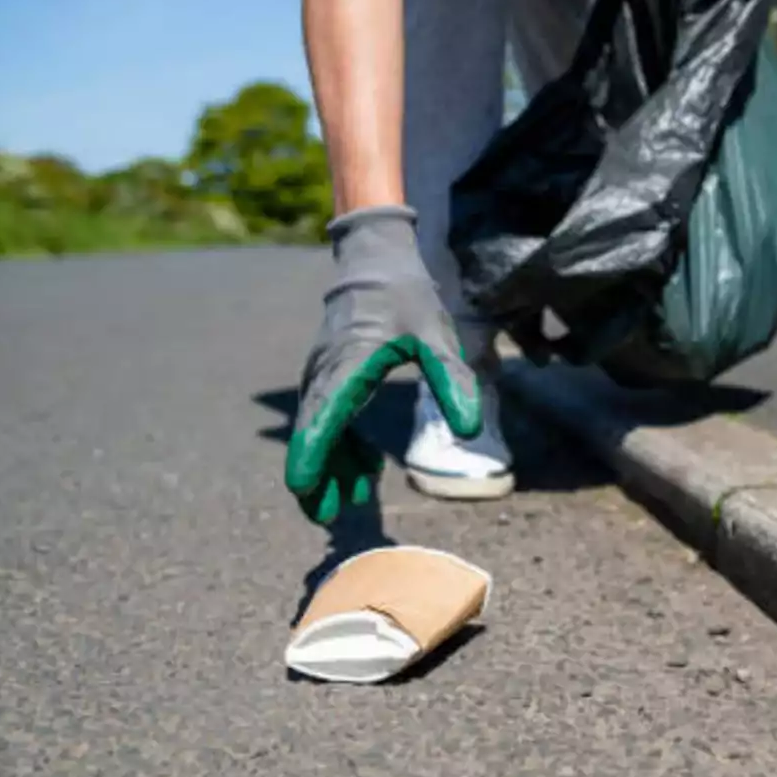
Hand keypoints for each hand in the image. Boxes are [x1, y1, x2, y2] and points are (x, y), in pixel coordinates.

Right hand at [285, 205, 480, 524]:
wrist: (375, 258)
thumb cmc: (406, 295)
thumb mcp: (437, 336)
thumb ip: (452, 381)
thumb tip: (471, 431)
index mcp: (346, 367)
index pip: (320, 423)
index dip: (311, 461)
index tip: (305, 493)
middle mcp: (324, 375)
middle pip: (310, 437)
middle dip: (317, 479)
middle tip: (327, 518)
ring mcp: (321, 375)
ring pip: (316, 432)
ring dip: (330, 468)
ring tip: (348, 504)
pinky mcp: (328, 376)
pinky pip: (325, 419)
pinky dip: (339, 447)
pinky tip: (364, 471)